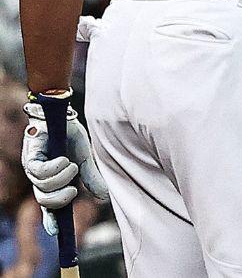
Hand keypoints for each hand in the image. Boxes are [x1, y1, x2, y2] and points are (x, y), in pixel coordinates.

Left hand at [22, 93, 108, 235]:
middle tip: (74, 191)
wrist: (62, 115)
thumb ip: (92, 178)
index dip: (51, 220)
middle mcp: (39, 178)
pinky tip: (64, 161)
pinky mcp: (30, 157)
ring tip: (72, 165)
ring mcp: (33, 168)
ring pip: (43, 187)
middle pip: (44, 201)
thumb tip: (104, 198)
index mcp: (52, 181)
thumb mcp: (86, 160)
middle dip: (59, 200)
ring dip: (62, 179)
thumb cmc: (70, 136)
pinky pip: (41, 172)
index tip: (56, 233)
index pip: (49, 205)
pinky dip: (56, 169)